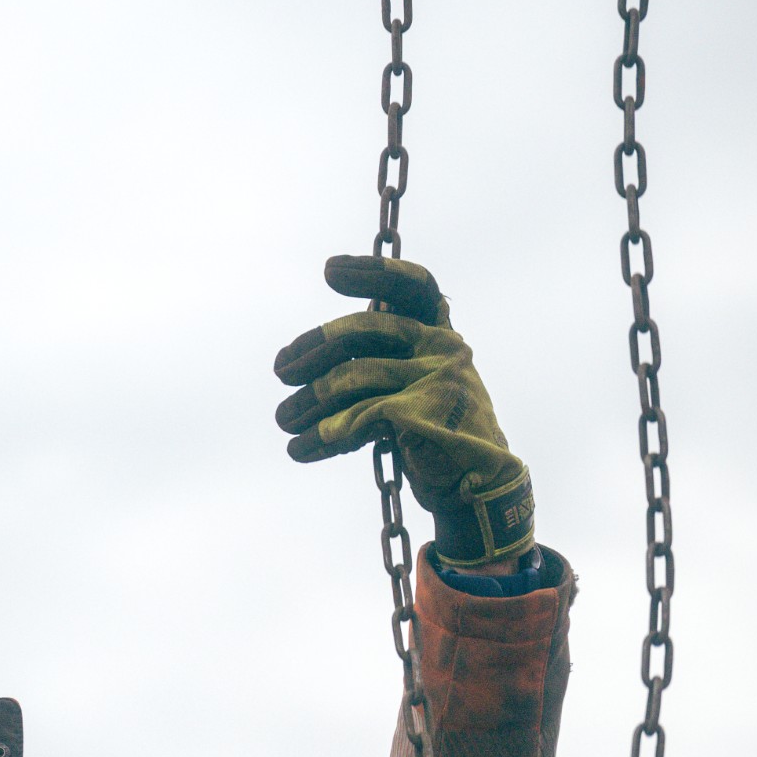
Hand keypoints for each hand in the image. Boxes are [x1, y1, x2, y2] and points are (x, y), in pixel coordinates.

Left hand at [273, 253, 535, 570]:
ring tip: (283, 420)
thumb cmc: (434, 436)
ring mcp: (438, 376)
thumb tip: (298, 360)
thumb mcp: (407, 388)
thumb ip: (374, 362)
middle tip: (280, 369)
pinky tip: (300, 449)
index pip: (412, 286)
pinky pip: (358, 417)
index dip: (373, 271)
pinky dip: (323, 435)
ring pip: (353, 375)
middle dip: (315, 346)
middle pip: (367, 327)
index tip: (329, 270)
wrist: (476, 486)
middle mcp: (443, 346)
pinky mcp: (425, 411)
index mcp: (440, 333)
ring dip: (309, 401)